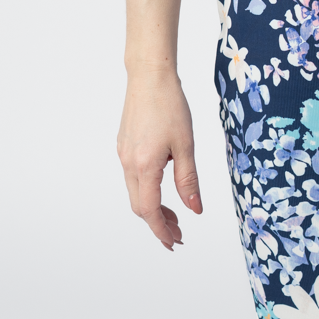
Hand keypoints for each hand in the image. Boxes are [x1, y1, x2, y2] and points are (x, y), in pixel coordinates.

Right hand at [117, 70, 202, 248]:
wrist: (149, 76)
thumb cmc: (170, 105)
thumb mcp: (186, 145)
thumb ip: (189, 180)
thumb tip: (195, 209)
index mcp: (144, 165)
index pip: (150, 211)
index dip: (162, 231)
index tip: (175, 242)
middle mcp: (128, 163)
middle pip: (139, 206)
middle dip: (158, 223)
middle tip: (180, 234)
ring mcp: (123, 154)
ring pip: (135, 192)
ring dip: (153, 207)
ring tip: (175, 215)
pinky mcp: (124, 145)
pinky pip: (133, 177)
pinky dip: (147, 190)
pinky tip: (163, 186)